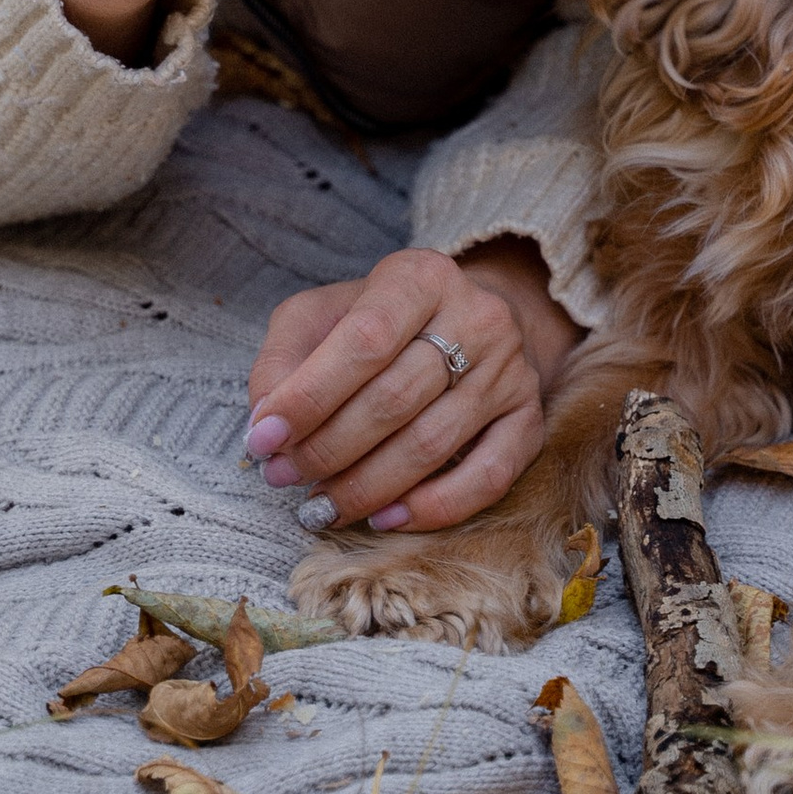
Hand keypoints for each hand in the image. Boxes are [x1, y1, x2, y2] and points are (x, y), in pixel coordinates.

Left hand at [246, 240, 578, 531]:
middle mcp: (476, 316)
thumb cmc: (379, 324)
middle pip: (396, 398)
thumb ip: (284, 358)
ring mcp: (510, 369)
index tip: (264, 438)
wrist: (466, 322)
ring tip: (319, 506)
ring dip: (366, 486)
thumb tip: (266, 421)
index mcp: (420, 276)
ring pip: (434, 443)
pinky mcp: (529, 419)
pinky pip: (488, 476)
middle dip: (328, 449)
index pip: (365, 340)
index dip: (310, 396)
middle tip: (283, 478)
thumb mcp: (323, 316)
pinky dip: (433, 508)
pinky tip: (385, 517)